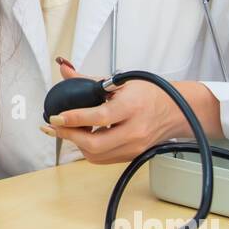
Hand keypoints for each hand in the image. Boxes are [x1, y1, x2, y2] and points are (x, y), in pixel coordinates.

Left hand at [41, 60, 192, 164]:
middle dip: (69, 135)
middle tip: (53, 126)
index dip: (73, 118)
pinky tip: (82, 136)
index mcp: (132, 107)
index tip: (55, 116)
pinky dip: (88, 149)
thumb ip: (88, 80)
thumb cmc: (148, 94)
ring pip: (96, 154)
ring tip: (67, 129)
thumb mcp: (120, 82)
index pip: (99, 117)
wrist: (174, 111)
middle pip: (94, 143)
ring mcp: (134, 147)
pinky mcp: (131, 156)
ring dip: (76, 143)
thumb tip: (64, 70)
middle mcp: (134, 130)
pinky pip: (103, 158)